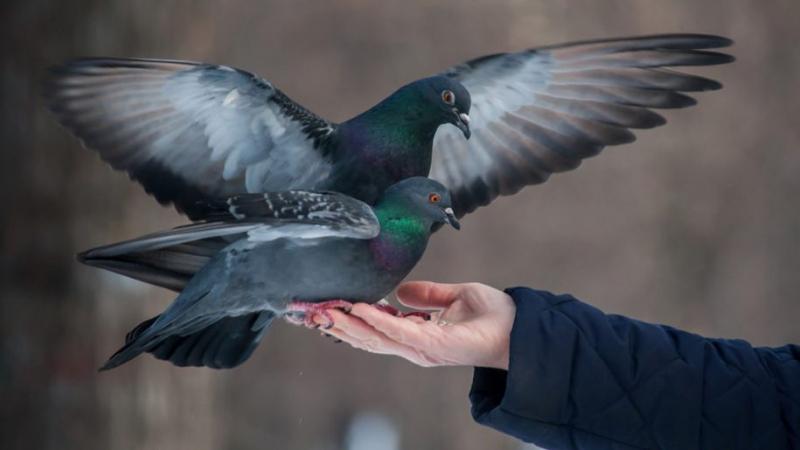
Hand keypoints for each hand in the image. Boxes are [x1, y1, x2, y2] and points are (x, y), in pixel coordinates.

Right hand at [324, 281, 514, 368]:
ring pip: (376, 338)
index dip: (346, 321)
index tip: (321, 308)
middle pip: (366, 339)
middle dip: (336, 326)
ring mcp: (422, 349)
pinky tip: (360, 308)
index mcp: (416, 336)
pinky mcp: (434, 346)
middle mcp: (414, 347)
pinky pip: (400, 333)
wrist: (519, 327)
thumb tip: (400, 292)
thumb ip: (427, 296)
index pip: (373, 331)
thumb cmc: (491, 314)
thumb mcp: (454, 296)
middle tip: (308, 313)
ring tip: (326, 310)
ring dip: (349, 324)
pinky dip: (378, 321)